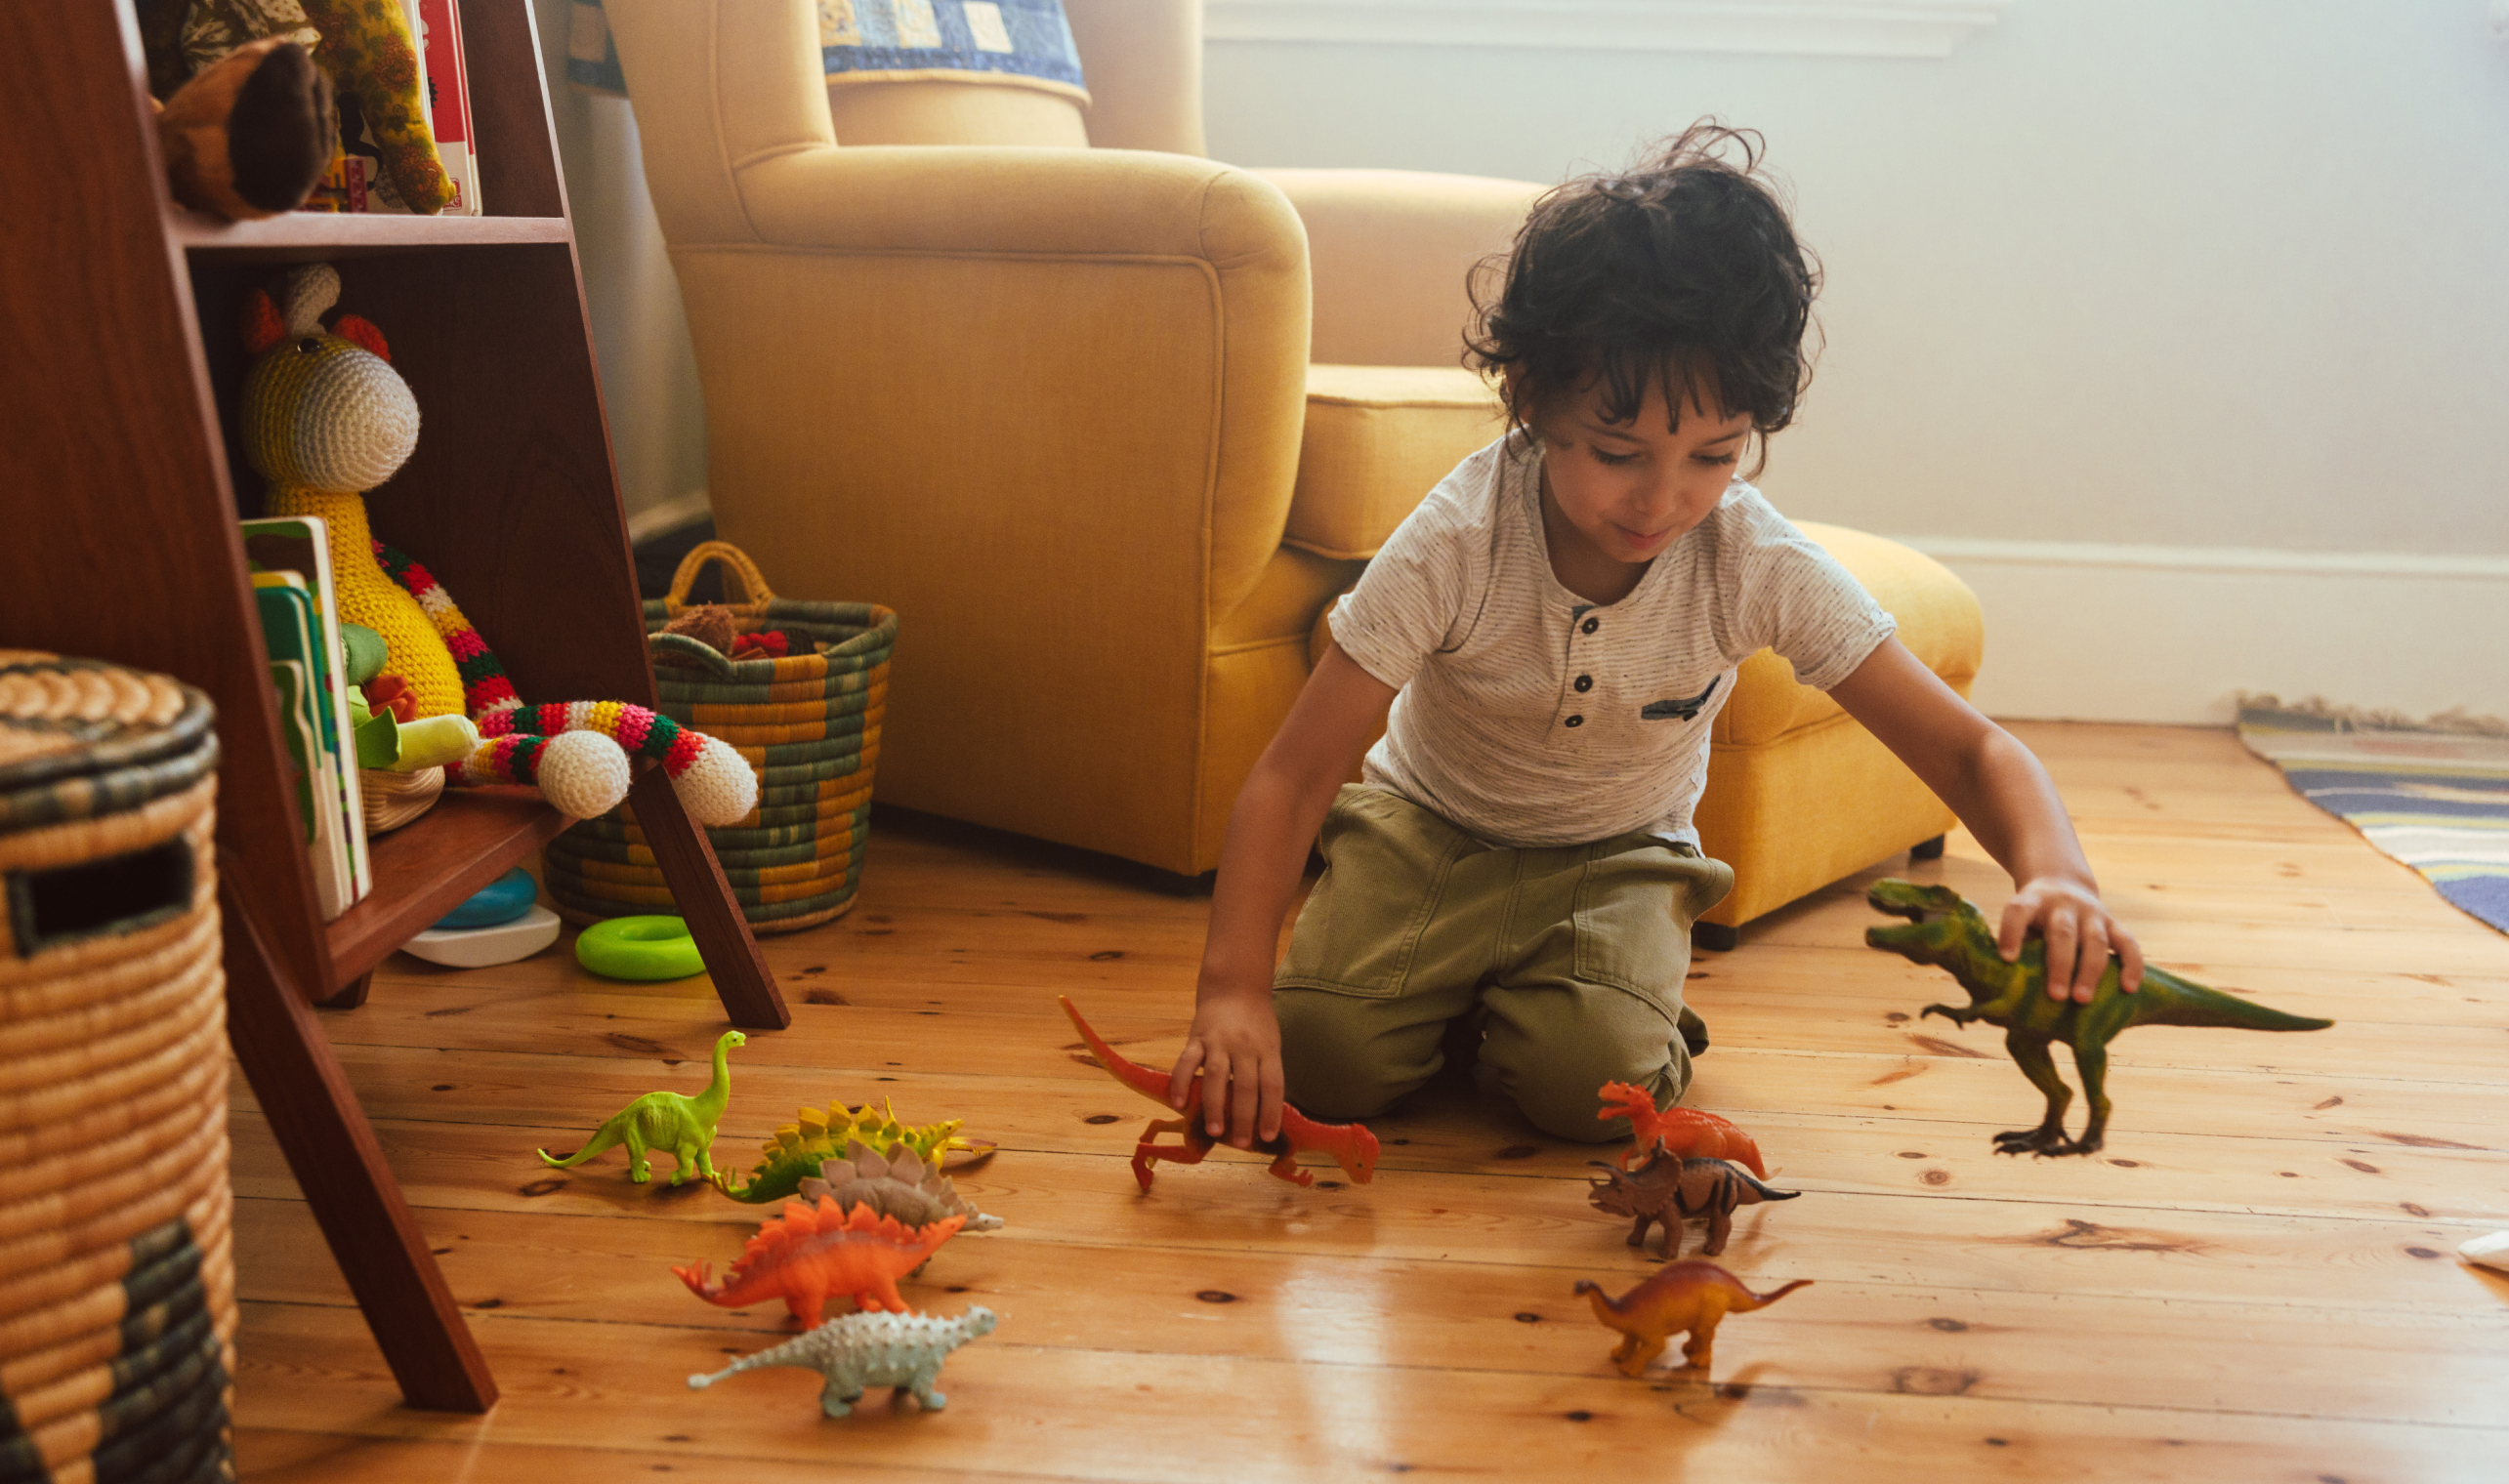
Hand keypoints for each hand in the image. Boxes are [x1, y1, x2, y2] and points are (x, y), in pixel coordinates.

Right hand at [1168, 992, 1283, 1147]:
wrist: (1235, 986)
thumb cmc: (1257, 1023)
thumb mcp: (1271, 1044)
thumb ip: (1265, 1073)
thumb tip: (1264, 1114)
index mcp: (1268, 1050)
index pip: (1273, 1085)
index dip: (1271, 1112)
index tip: (1268, 1136)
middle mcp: (1245, 1047)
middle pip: (1246, 1086)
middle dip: (1244, 1118)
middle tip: (1242, 1143)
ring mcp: (1220, 1041)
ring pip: (1217, 1077)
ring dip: (1215, 1106)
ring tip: (1215, 1132)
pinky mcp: (1197, 1037)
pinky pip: (1187, 1062)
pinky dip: (1181, 1083)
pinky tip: (1178, 1104)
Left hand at [1998, 877, 2143, 1002]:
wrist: (2061, 882)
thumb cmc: (2034, 917)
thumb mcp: (2021, 921)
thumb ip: (2019, 948)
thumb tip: (2007, 995)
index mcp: (2032, 901)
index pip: (2019, 911)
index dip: (2011, 933)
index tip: (2006, 958)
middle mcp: (2063, 904)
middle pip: (2063, 932)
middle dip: (2060, 965)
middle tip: (2056, 996)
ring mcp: (2091, 912)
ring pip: (2095, 940)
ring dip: (2090, 971)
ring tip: (2082, 1000)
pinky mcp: (2113, 922)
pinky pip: (2127, 943)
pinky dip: (2130, 965)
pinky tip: (2129, 989)